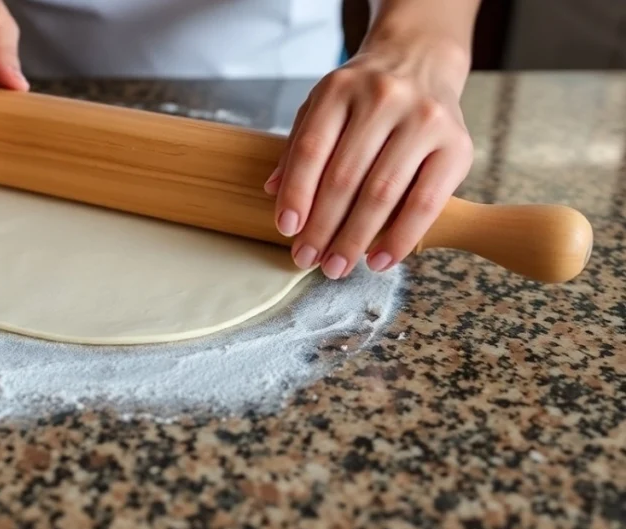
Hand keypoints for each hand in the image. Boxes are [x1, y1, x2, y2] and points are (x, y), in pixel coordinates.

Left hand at [264, 37, 473, 278]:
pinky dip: (400, 238)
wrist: (420, 61)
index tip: (287, 230)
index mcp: (341, 88)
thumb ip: (299, 146)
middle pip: (344, 177)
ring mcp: (424, 120)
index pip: (312, 149)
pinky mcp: (457, 145)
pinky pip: (425, 202)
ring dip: (355, 239)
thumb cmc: (363, 96)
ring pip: (382, 193)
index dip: (296, 194)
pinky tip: (379, 261)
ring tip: (337, 266)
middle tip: (307, 260)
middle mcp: (384, 99)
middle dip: (322, 227)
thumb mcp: (323, 105)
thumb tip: (273, 192)